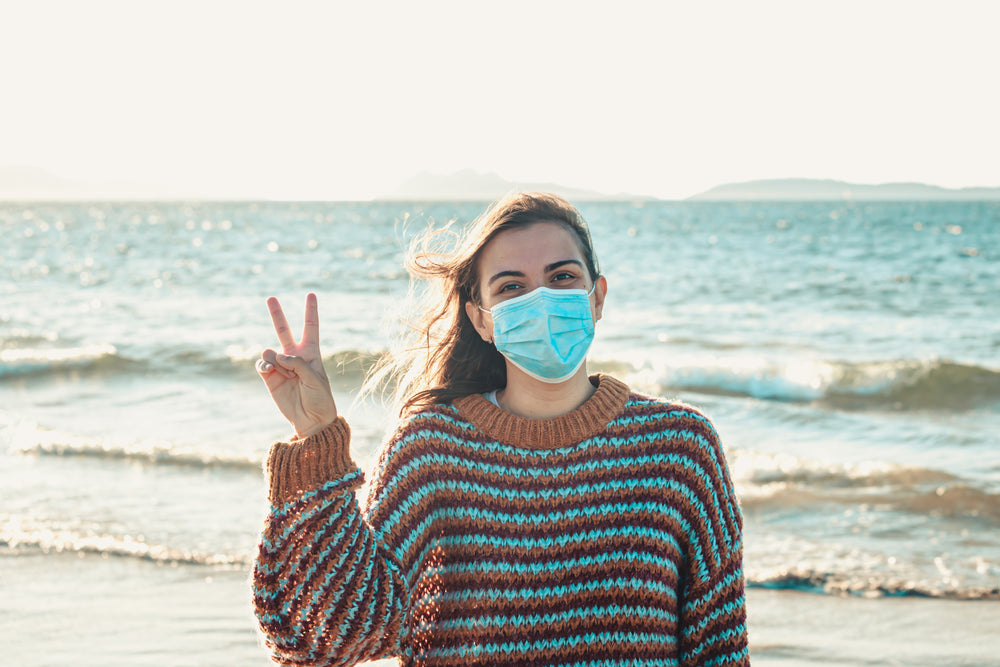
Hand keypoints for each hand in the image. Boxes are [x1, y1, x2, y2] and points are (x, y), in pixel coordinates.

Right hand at [256, 293, 337, 437]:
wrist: (311, 420)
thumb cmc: (320, 399)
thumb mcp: (315, 379)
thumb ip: (298, 364)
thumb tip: (277, 355)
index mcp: (311, 353)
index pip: (310, 327)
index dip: (310, 311)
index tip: (311, 294)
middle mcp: (295, 356)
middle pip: (284, 330)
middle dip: (277, 314)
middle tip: (270, 297)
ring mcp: (281, 366)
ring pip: (271, 351)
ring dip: (274, 358)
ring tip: (283, 371)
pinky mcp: (270, 377)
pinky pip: (262, 363)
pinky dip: (264, 364)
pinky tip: (269, 369)